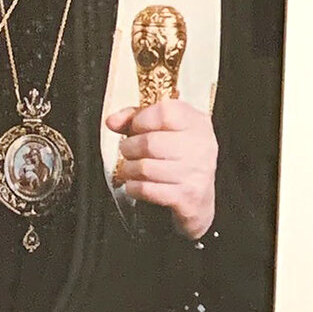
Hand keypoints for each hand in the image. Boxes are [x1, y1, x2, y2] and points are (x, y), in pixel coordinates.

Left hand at [105, 99, 217, 240]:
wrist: (200, 199)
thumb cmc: (179, 158)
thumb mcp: (164, 129)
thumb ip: (136, 118)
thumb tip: (112, 121)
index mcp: (196, 123)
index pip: (165, 112)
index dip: (141, 119)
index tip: (135, 128)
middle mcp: (200, 146)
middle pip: (150, 142)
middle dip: (129, 147)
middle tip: (128, 151)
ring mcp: (195, 173)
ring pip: (145, 168)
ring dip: (129, 169)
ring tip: (131, 168)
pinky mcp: (187, 197)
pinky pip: (147, 189)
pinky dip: (133, 187)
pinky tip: (136, 184)